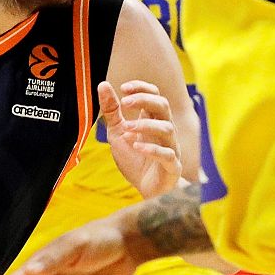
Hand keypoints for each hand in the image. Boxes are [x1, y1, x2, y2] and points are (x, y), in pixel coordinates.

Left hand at [100, 80, 180, 198]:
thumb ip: (112, 111)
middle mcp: (164, 131)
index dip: (142, 88)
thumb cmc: (136, 159)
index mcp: (153, 120)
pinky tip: (136, 147)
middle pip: (163, 106)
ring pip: (167, 129)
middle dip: (145, 100)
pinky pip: (167, 155)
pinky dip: (152, 150)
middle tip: (125, 102)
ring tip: (127, 128)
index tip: (123, 89)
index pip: (155, 95)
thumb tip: (103, 84)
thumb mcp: (118, 133)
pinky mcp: (172, 166)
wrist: (147, 189)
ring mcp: (170, 148)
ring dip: (146, 125)